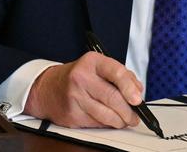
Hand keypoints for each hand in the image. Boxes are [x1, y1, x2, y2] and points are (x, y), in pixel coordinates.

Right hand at [24, 52, 142, 127]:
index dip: (129, 87)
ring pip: (106, 115)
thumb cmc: (78, 76)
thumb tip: (137, 90)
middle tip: (135, 116)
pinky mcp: (72, 115)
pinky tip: (108, 120)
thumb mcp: (98, 66)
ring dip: (120, 121)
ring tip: (125, 120)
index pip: (115, 72)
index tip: (138, 99)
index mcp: (92, 62)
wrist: (48, 88)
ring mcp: (75, 97)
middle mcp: (82, 78)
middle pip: (112, 98)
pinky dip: (107, 124)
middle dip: (128, 111)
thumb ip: (121, 75)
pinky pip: (96, 123)